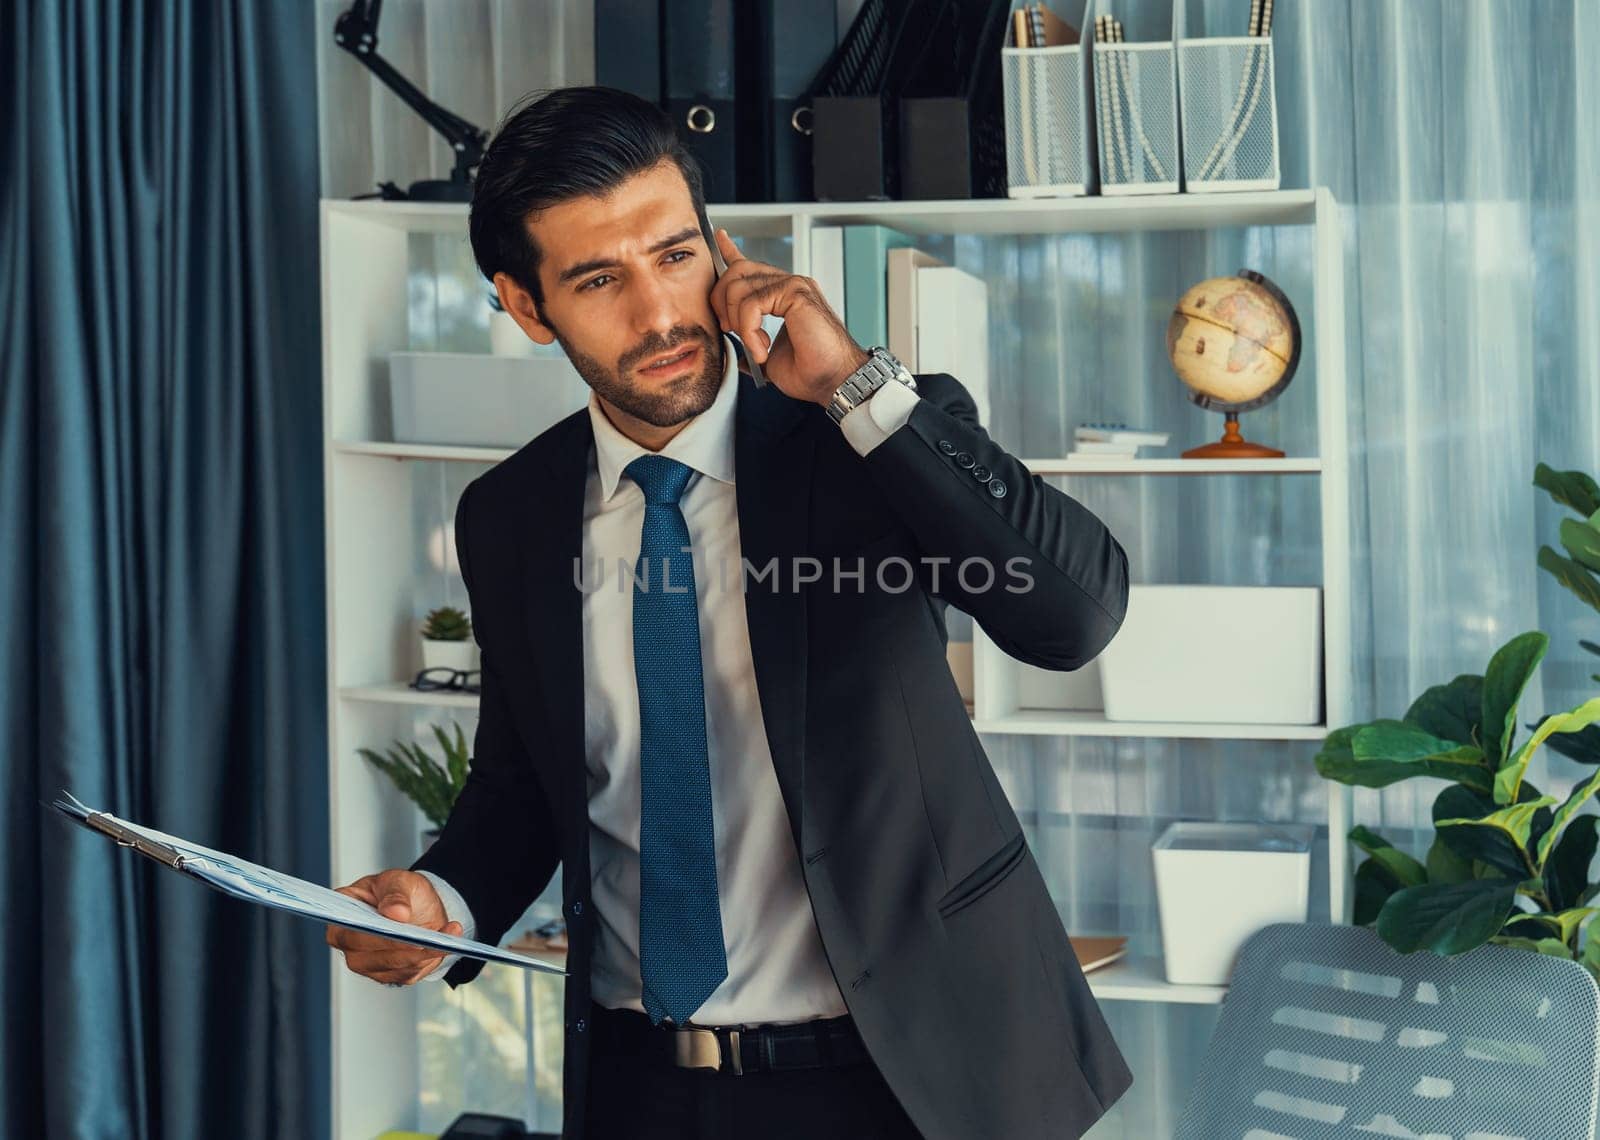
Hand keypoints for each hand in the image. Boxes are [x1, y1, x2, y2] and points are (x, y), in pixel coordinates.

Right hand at [325, 868, 462, 985]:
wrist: (419, 905)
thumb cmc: (400, 891)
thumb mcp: (399, 880)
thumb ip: (395, 894)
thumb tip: (395, 912)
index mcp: (342, 917)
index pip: (348, 933)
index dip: (372, 935)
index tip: (398, 929)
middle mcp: (349, 945)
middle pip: (370, 958)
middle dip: (402, 948)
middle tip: (427, 937)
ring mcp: (368, 964)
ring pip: (394, 968)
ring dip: (423, 953)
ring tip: (447, 934)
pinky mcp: (390, 974)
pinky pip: (410, 973)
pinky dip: (430, 959)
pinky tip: (446, 942)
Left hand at [709, 227, 869, 406]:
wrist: (833, 381)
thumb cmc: (810, 372)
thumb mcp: (769, 358)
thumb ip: (753, 348)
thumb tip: (739, 358)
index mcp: (783, 296)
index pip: (752, 266)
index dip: (732, 252)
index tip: (720, 237)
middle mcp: (789, 286)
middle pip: (737, 271)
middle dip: (721, 301)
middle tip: (731, 331)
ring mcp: (794, 286)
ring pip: (740, 287)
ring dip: (739, 323)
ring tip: (756, 348)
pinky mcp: (796, 292)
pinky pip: (753, 303)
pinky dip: (749, 331)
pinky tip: (761, 349)